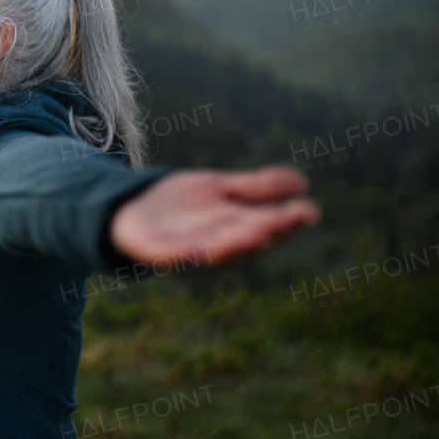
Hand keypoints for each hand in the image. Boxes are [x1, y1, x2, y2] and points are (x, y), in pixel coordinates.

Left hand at [109, 166, 319, 268]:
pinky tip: (197, 250)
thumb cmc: (180, 203)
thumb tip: (301, 182)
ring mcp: (186, 249)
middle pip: (244, 240)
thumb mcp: (220, 188)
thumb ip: (256, 188)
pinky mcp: (156, 252)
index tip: (309, 211)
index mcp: (234, 227)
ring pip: (214, 251)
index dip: (288, 220)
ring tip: (258, 232)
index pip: (267, 224)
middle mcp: (215, 242)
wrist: (129, 207)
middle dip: (266, 231)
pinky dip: (184, 255)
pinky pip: (171, 256)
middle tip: (287, 222)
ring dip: (235, 245)